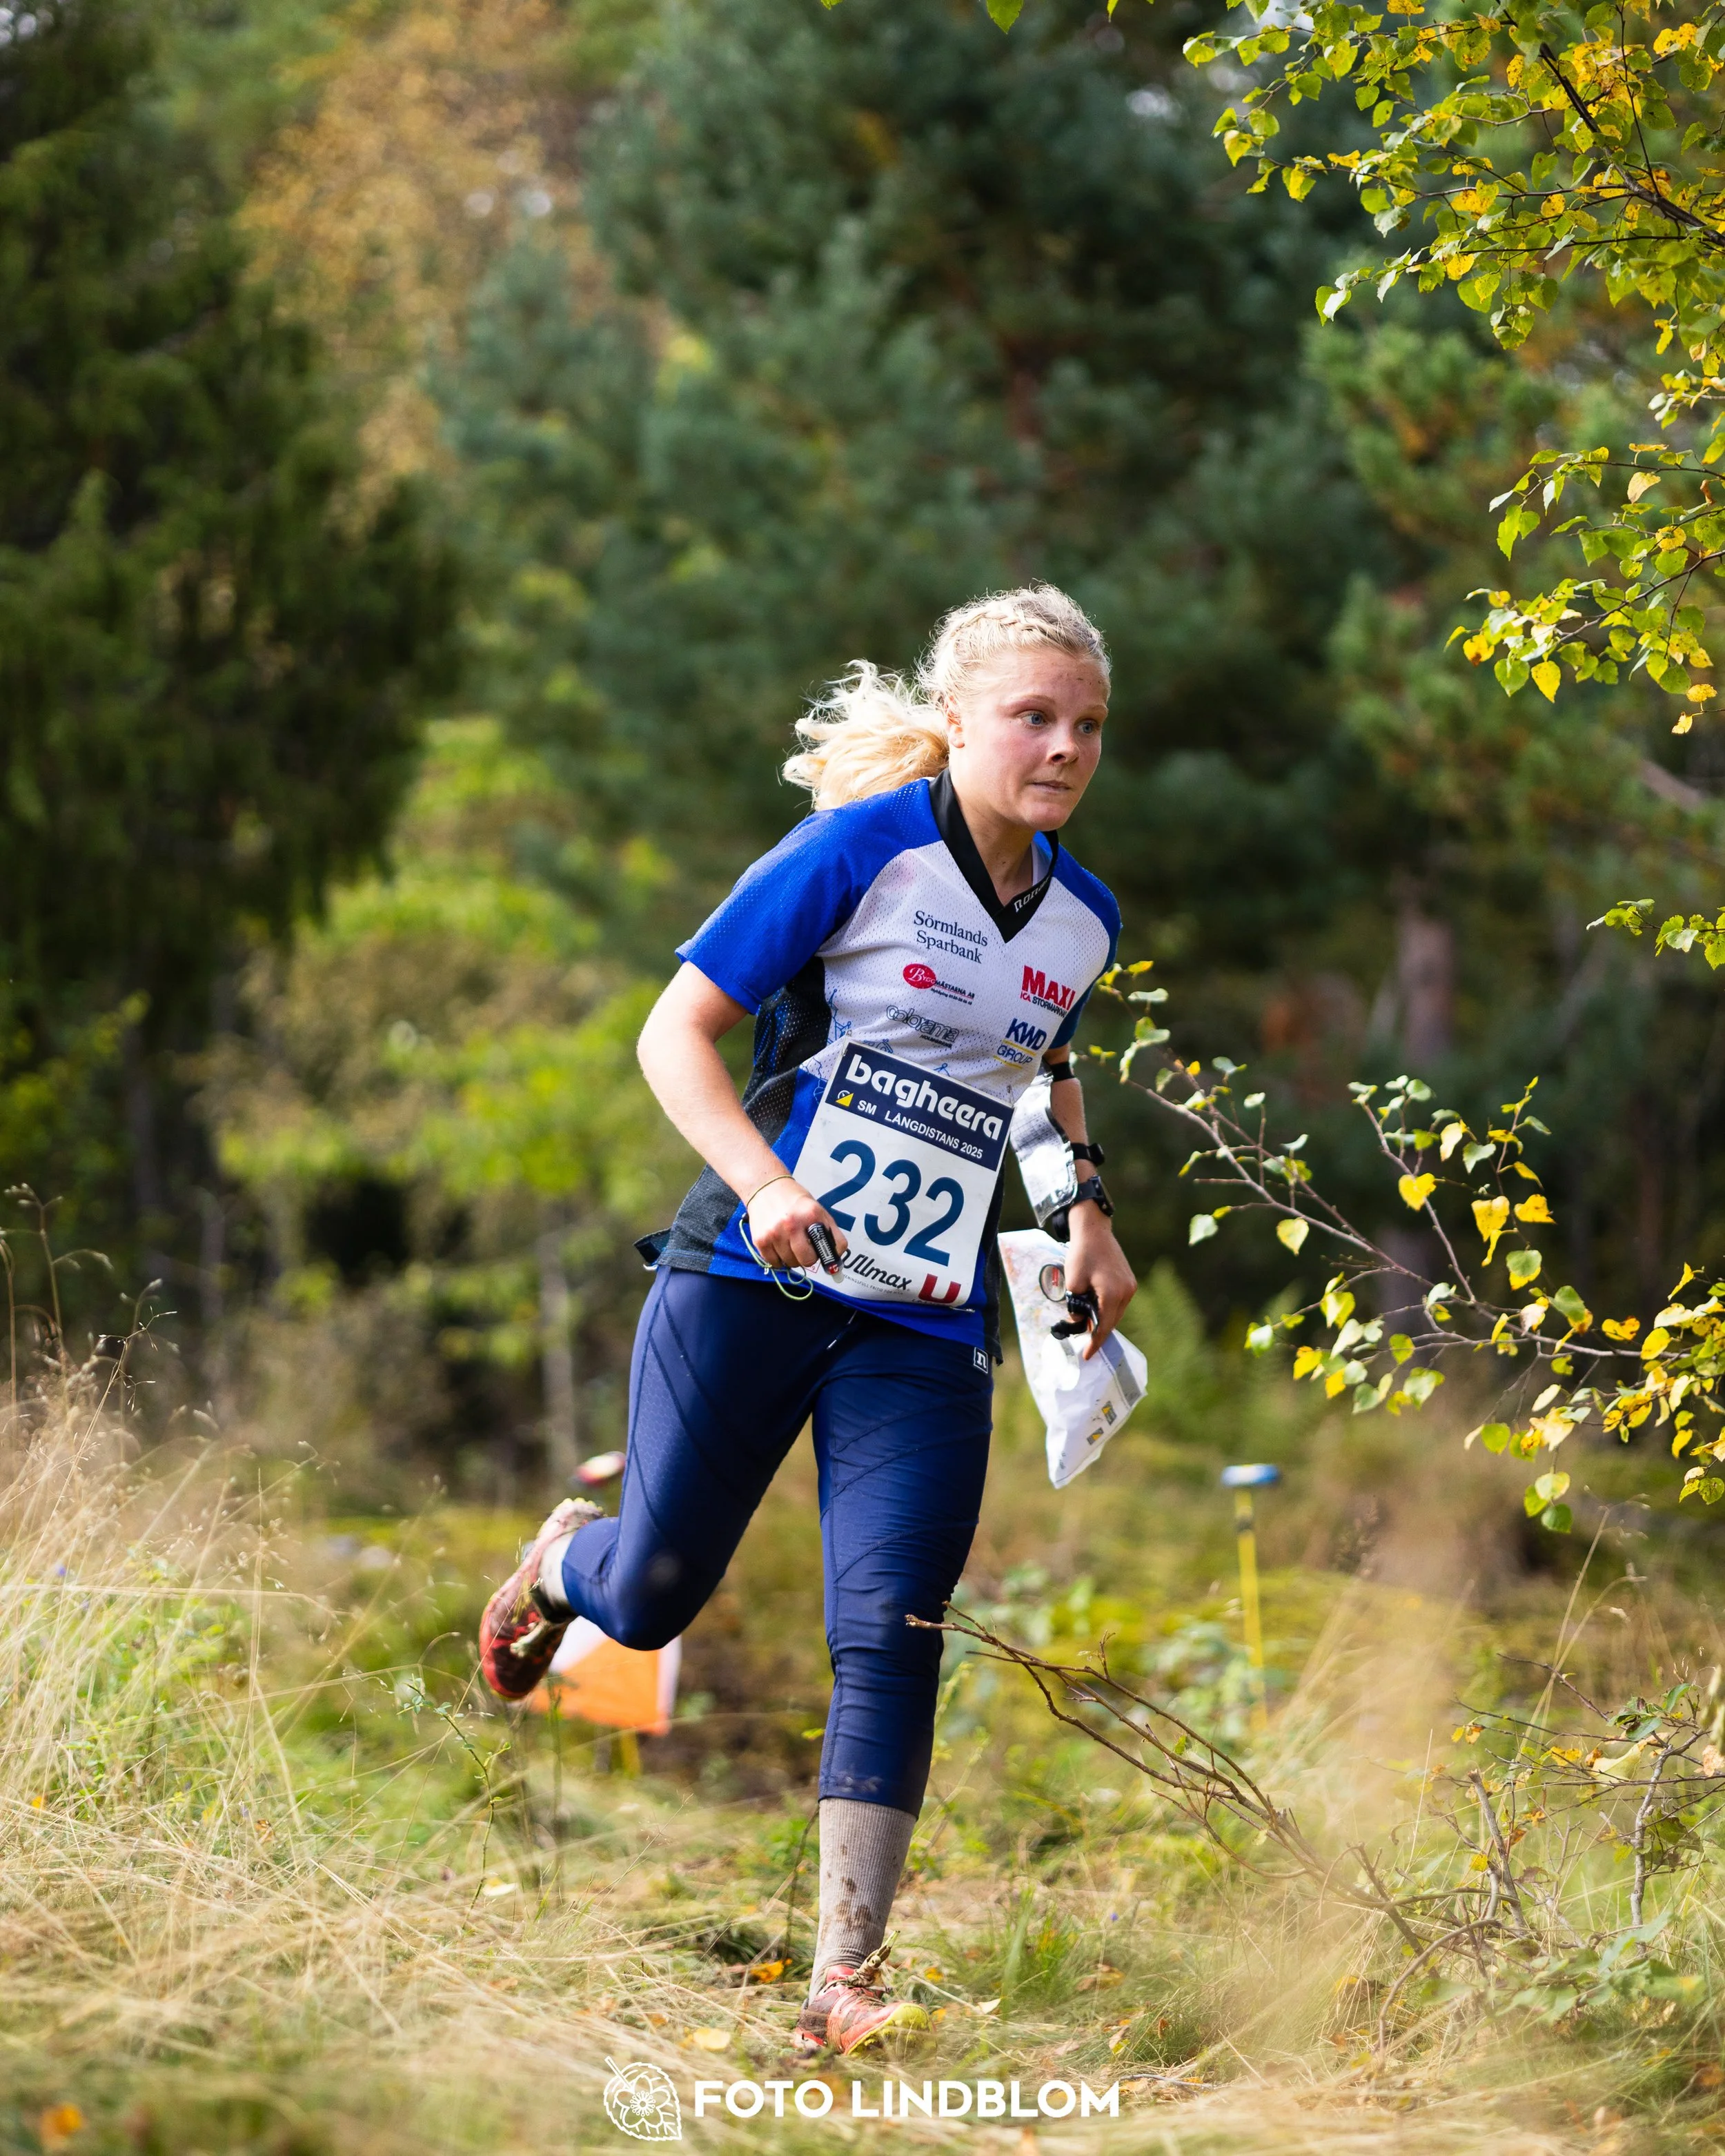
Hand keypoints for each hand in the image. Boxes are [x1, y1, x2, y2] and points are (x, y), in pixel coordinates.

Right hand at [746, 1176, 848, 1275]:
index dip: (827, 1254)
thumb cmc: (793, 1200)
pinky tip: (779, 1246)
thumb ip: (829, 1232)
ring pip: (791, 1264)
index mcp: (811, 1216)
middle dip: (808, 1257)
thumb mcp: (817, 1210)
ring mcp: (775, 1234)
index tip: (824, 1254)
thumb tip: (835, 1258)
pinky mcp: (761, 1240)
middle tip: (804, 1247)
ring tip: (789, 1242)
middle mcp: (792, 1225)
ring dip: (792, 1257)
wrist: (765, 1188)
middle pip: (808, 1260)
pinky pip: (775, 1263)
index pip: (829, 1248)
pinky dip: (779, 1259)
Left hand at [1065, 1204, 1135, 1359]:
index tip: (1086, 1356)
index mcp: (1113, 1293)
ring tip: (1087, 1326)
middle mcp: (1126, 1292)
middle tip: (1083, 1342)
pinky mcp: (1129, 1280)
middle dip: (1098, 1332)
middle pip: (1112, 1321)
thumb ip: (1076, 1307)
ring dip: (1103, 1320)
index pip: (1104, 1326)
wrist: (1094, 1230)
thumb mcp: (1073, 1283)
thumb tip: (1079, 1323)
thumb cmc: (1081, 1254)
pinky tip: (1096, 1310)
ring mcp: (1130, 1286)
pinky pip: (1119, 1302)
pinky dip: (1108, 1309)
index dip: (1095, 1343)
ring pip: (1116, 1312)